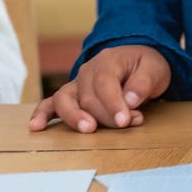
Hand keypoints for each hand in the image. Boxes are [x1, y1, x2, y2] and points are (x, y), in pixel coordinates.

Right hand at [28, 45, 169, 132]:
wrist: (136, 62)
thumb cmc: (145, 67)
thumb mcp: (155, 69)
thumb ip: (143, 83)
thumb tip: (130, 100)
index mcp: (107, 61)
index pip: (105, 84)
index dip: (113, 104)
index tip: (125, 121)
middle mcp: (86, 72)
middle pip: (87, 97)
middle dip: (106, 116)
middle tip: (125, 125)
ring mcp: (76, 84)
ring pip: (64, 100)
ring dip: (74, 117)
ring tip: (88, 129)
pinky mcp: (71, 96)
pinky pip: (51, 104)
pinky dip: (42, 115)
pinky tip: (36, 127)